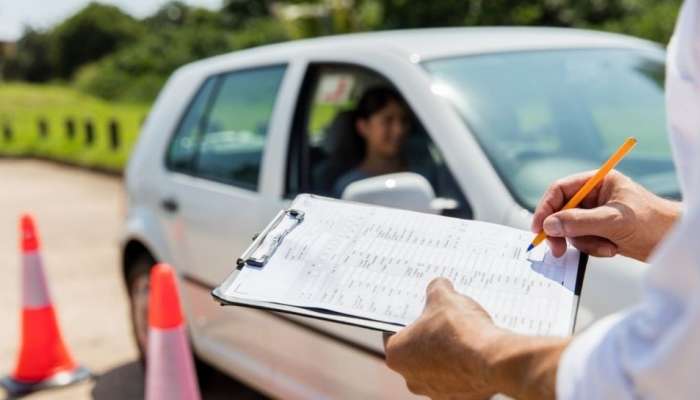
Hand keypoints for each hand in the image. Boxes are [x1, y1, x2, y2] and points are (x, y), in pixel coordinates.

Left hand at [384, 278, 566, 399]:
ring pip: (438, 366)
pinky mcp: (459, 398)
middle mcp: (411, 378)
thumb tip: (439, 286)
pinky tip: (476, 349)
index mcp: (397, 355)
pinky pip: (459, 378)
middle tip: (443, 318)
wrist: (494, 360)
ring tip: (464, 333)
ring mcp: (436, 392)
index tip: (418, 309)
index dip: (407, 318)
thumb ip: (436, 289)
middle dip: (429, 335)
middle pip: (416, 351)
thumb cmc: (460, 330)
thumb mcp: (444, 297)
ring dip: (447, 352)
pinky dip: (465, 366)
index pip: (393, 332)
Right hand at [532, 170, 680, 261]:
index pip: (561, 190)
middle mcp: (595, 196)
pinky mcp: (601, 231)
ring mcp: (597, 214)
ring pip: (571, 229)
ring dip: (584, 242)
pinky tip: (612, 249)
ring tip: (606, 247)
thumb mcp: (613, 221)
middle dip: (562, 231)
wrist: (675, 242)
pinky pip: (583, 240)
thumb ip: (578, 221)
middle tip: (557, 249)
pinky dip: (593, 248)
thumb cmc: (653, 223)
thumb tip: (549, 225)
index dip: (546, 208)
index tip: (539, 228)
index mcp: (598, 182)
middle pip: (562, 211)